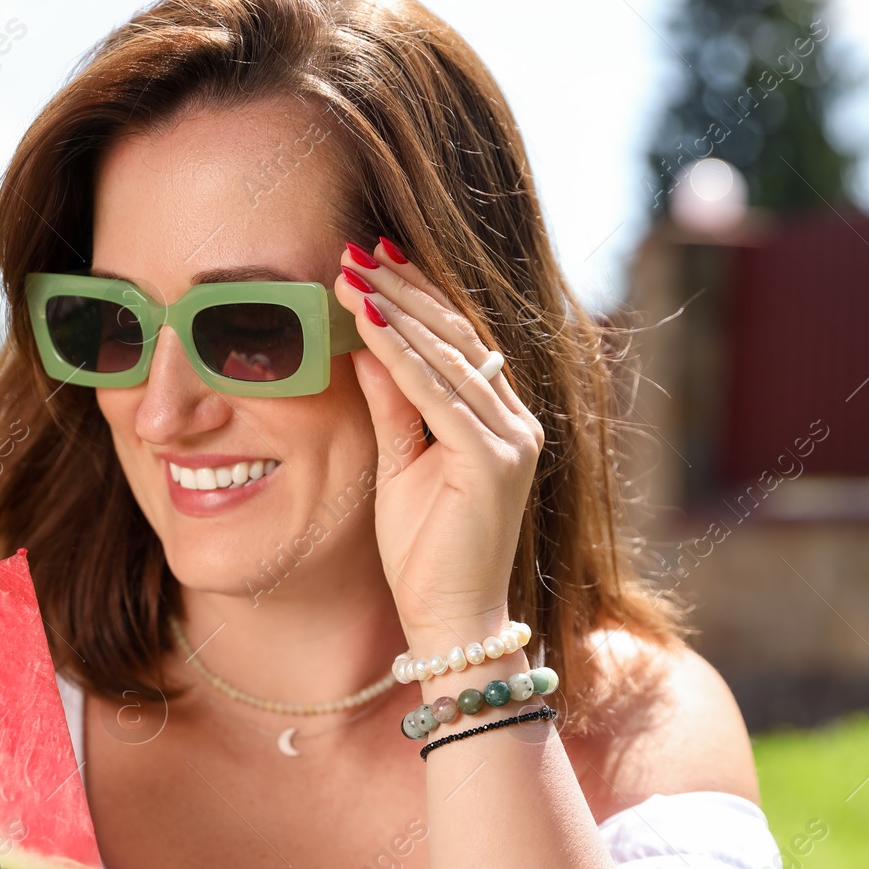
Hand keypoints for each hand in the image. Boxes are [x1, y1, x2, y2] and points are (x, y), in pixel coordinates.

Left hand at [333, 239, 543, 650]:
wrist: (450, 621)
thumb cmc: (425, 551)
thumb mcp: (401, 462)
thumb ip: (393, 403)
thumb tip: (367, 342)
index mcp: (499, 420)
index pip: (458, 340)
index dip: (416, 295)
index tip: (371, 258)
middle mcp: (515, 422)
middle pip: (457, 336)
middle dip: (404, 288)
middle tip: (356, 248)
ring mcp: (511, 439)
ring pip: (449, 356)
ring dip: (397, 309)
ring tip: (352, 272)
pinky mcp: (494, 461)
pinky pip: (439, 395)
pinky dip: (400, 355)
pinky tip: (368, 321)